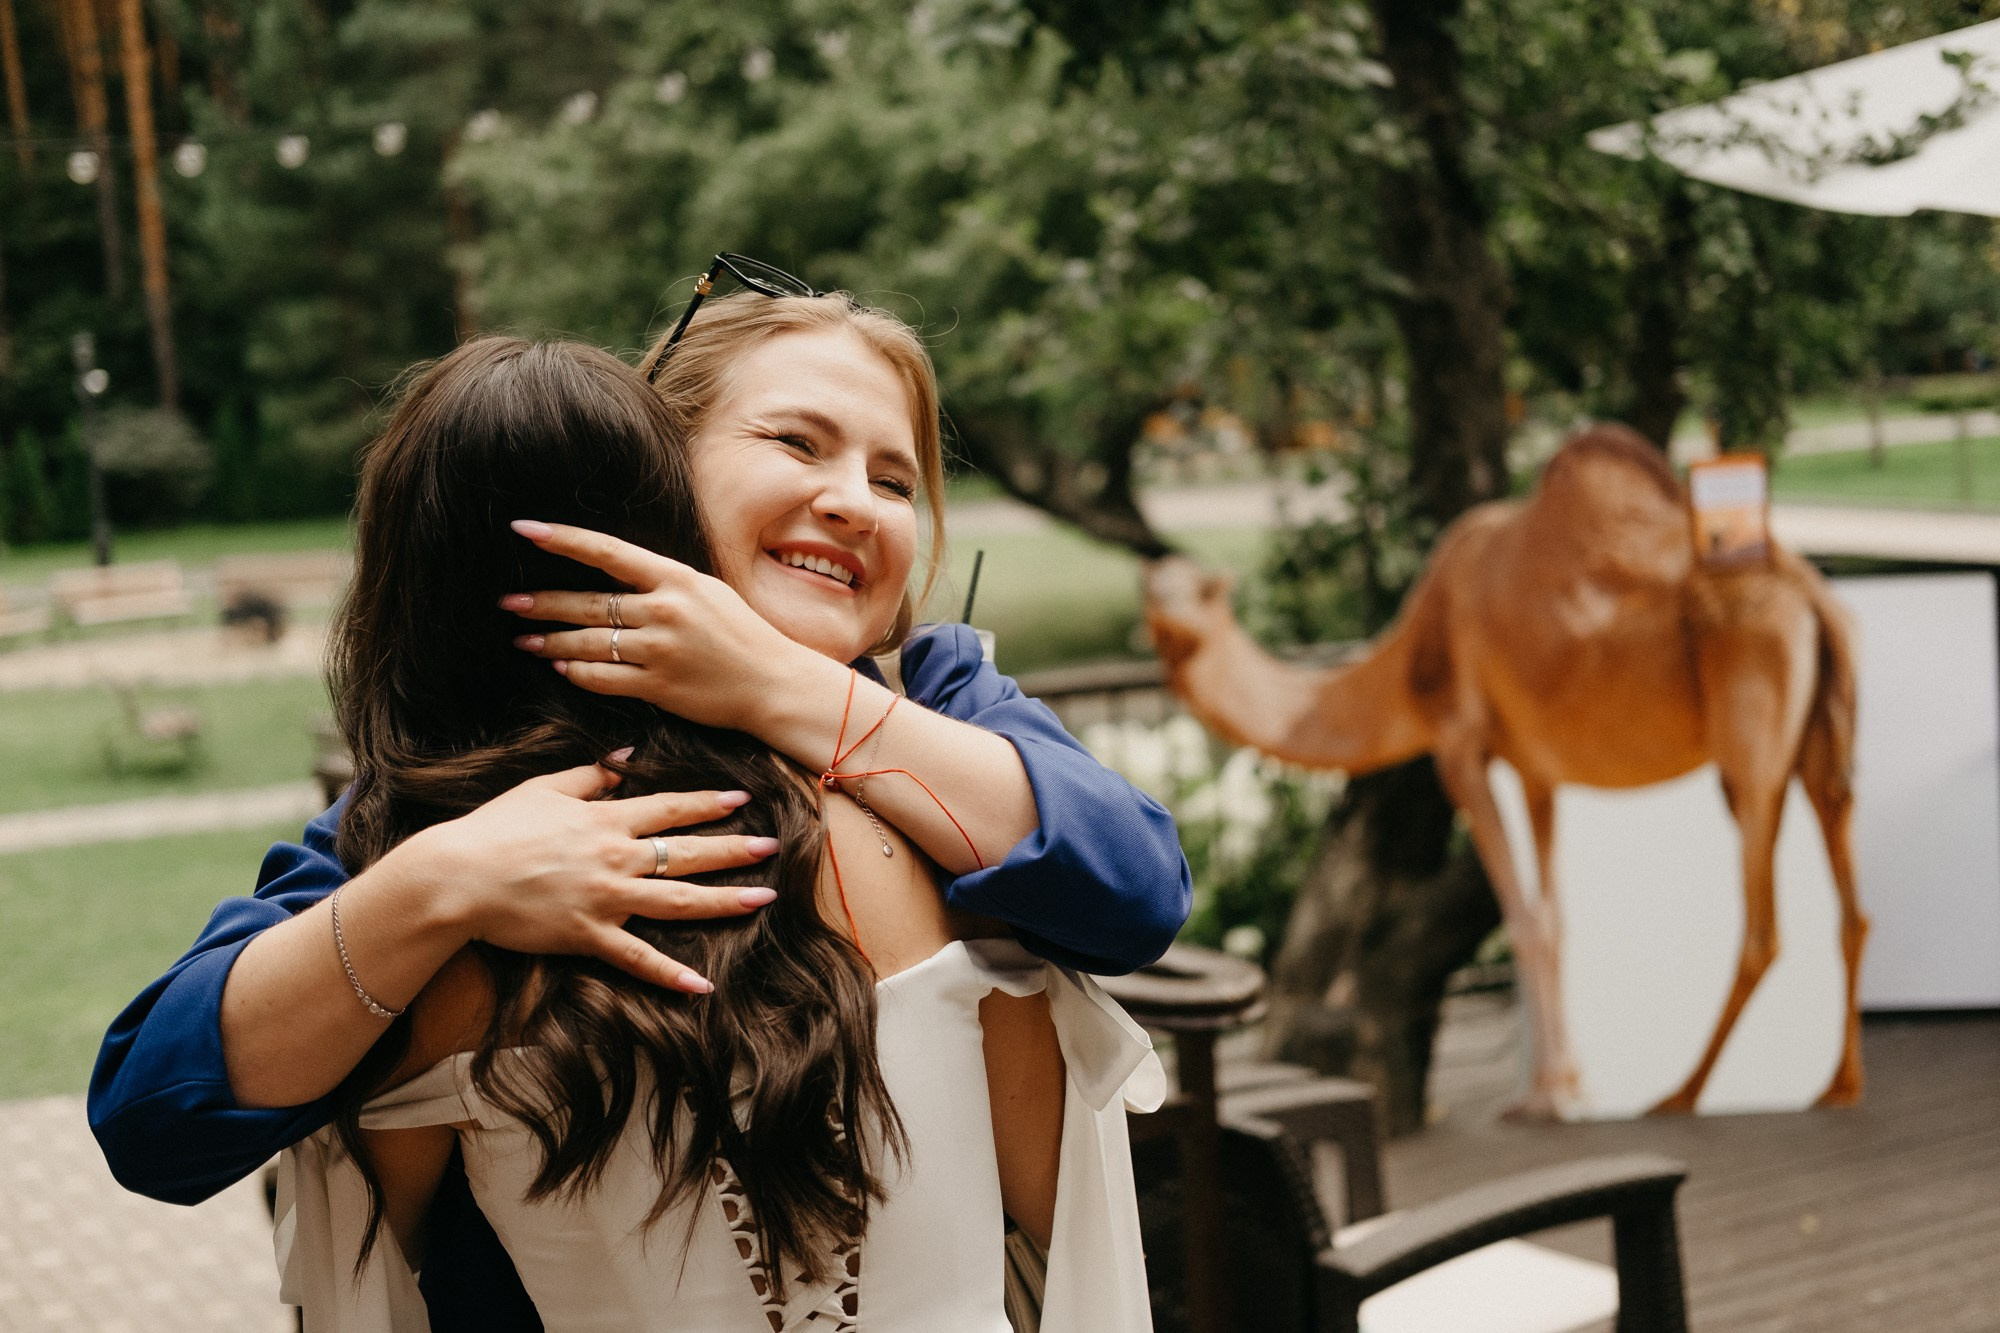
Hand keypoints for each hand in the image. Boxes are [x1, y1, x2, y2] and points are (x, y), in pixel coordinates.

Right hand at [392, 756, 777, 992]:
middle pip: (688, 852)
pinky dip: (670, 974)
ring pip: (678, 901)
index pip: (670, 809)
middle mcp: (616, 858)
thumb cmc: (493, 829)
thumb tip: (625, 753)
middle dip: (735, 850)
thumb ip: (589, 773)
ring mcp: (606, 899)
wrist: (456, 877)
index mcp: (605, 820)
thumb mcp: (542, 788)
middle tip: (774, 848)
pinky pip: (637, 958)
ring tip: (764, 900)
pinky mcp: (588, 936)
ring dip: (725, 901)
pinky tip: (702, 986)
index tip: (743, 800)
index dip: (709, 804)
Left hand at [500, 519, 812, 731]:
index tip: (524, 529)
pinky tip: (561, 669)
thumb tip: (615, 572)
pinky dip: (577, 674)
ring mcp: (660, 650)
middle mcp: (665, 610)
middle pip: (588, 603)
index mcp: (677, 578)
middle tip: (508, 602)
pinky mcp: (658, 686)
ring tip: (523, 640)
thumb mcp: (707, 592)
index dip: (562, 539)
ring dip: (549, 642)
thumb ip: (663, 582)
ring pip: (587, 644)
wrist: (775, 683)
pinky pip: (602, 679)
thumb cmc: (742, 635)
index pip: (607, 552)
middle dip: (542, 603)